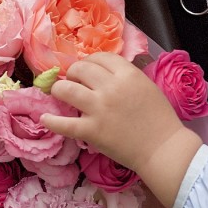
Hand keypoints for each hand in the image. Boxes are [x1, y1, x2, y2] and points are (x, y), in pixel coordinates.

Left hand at [46, 54, 199, 207]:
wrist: (163, 149)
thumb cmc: (160, 119)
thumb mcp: (146, 87)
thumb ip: (125, 77)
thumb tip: (103, 74)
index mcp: (128, 74)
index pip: (99, 57)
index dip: (90, 61)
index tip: (87, 69)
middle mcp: (111, 87)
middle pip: (80, 69)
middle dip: (73, 73)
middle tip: (73, 81)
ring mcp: (99, 109)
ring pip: (66, 89)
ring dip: (58, 89)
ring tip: (58, 93)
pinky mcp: (91, 131)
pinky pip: (63, 124)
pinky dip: (51, 121)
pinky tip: (45, 119)